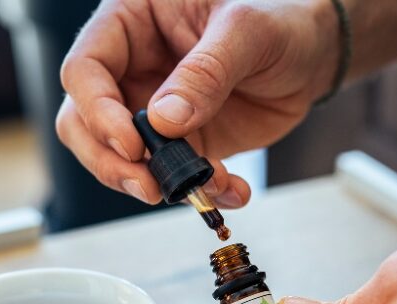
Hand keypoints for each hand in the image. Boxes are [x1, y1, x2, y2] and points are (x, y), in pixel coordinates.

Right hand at [56, 0, 336, 206]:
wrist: (312, 52)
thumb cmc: (278, 17)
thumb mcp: (245, 30)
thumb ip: (205, 72)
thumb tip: (163, 122)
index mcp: (131, 24)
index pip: (85, 70)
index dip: (98, 112)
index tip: (132, 144)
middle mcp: (133, 71)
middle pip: (85, 124)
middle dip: (111, 163)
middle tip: (148, 187)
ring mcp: (155, 112)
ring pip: (123, 160)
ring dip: (156, 185)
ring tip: (202, 188)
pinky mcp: (184, 143)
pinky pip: (175, 177)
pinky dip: (199, 193)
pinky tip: (231, 189)